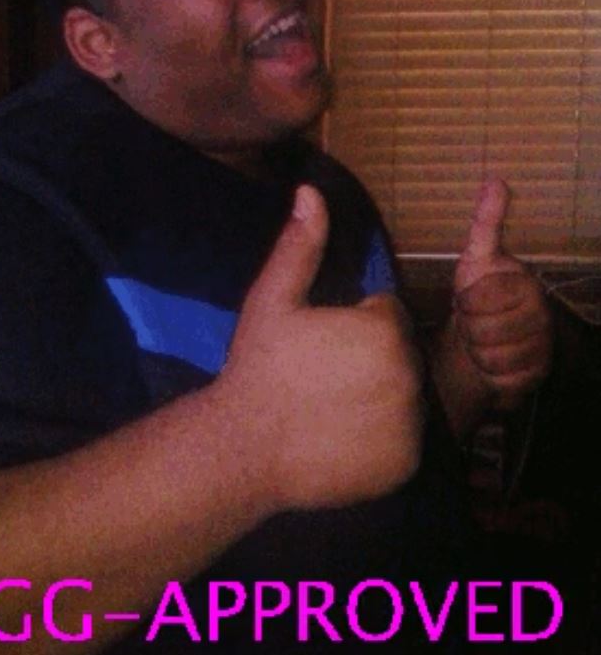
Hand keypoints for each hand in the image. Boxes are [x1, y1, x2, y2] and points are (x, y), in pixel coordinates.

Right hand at [214, 184, 423, 512]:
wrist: (243, 450)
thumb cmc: (259, 367)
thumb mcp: (273, 299)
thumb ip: (301, 245)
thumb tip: (311, 190)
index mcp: (384, 330)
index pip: (385, 313)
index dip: (352, 323)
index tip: (318, 343)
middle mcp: (410, 375)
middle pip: (399, 353)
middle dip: (369, 357)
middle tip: (322, 375)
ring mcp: (411, 425)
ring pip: (403, 394)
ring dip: (379, 395)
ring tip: (330, 406)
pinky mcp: (406, 464)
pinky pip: (403, 438)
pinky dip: (381, 438)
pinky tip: (341, 437)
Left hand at [449, 178, 551, 412]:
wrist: (489, 338)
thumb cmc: (480, 293)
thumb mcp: (476, 256)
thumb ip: (486, 222)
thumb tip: (494, 179)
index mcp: (525, 283)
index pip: (482, 297)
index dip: (466, 301)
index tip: (466, 298)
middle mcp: (541, 314)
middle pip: (486, 329)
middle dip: (469, 327)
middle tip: (473, 321)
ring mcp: (542, 345)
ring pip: (493, 356)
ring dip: (477, 350)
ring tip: (480, 339)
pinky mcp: (537, 374)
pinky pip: (501, 378)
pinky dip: (489, 373)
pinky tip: (491, 362)